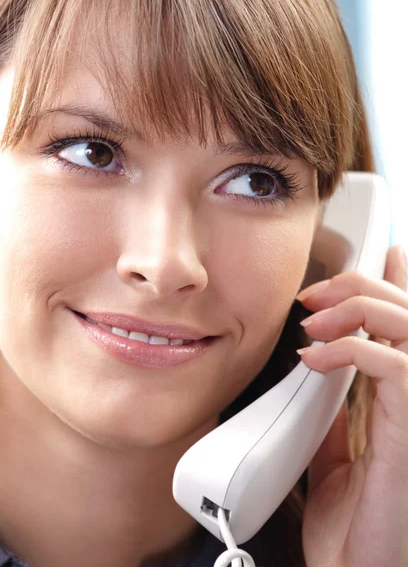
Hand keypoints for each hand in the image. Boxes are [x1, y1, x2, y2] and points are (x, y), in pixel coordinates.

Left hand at [295, 245, 407, 566]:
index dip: (402, 282)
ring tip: (311, 321)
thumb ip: (333, 406)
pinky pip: (393, 364)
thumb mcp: (333, 448)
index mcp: (402, 397)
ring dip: (354, 309)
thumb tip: (318, 369)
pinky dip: (348, 350)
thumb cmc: (353, 524)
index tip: (386, 254)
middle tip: (314, 294)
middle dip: (361, 285)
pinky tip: (313, 358)